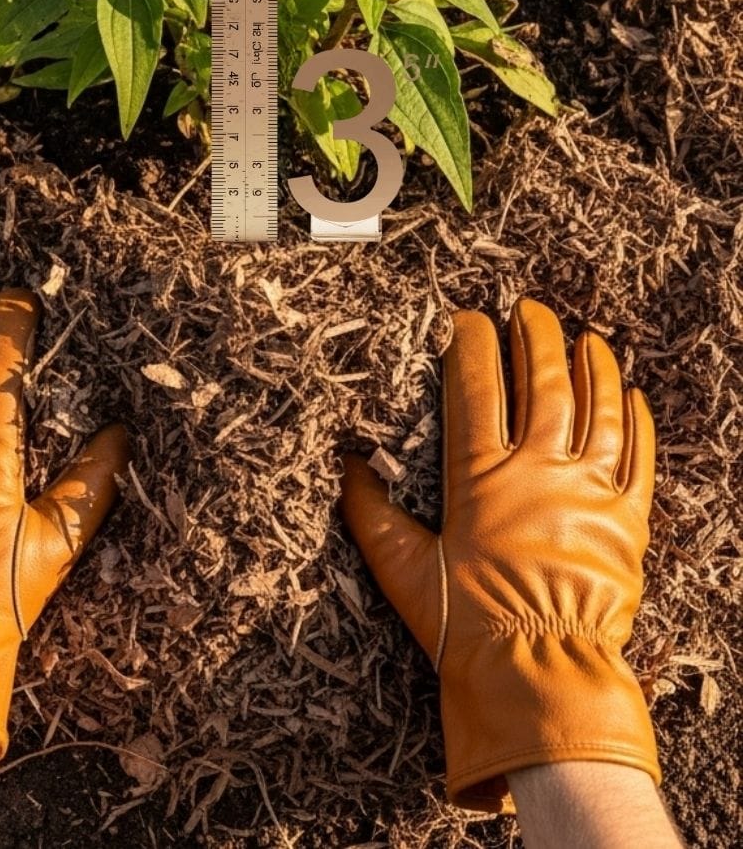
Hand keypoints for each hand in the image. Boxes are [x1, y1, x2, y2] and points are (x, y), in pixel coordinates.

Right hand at [341, 298, 658, 812]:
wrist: (539, 677)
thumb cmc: (466, 627)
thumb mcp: (404, 570)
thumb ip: (371, 514)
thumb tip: (346, 468)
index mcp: (481, 475)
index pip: (475, 385)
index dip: (470, 343)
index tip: (467, 319)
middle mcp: (539, 469)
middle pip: (542, 380)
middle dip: (535, 335)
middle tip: (529, 309)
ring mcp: (588, 491)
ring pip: (598, 407)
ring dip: (594, 365)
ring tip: (587, 338)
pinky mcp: (627, 521)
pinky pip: (639, 457)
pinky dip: (638, 420)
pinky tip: (633, 395)